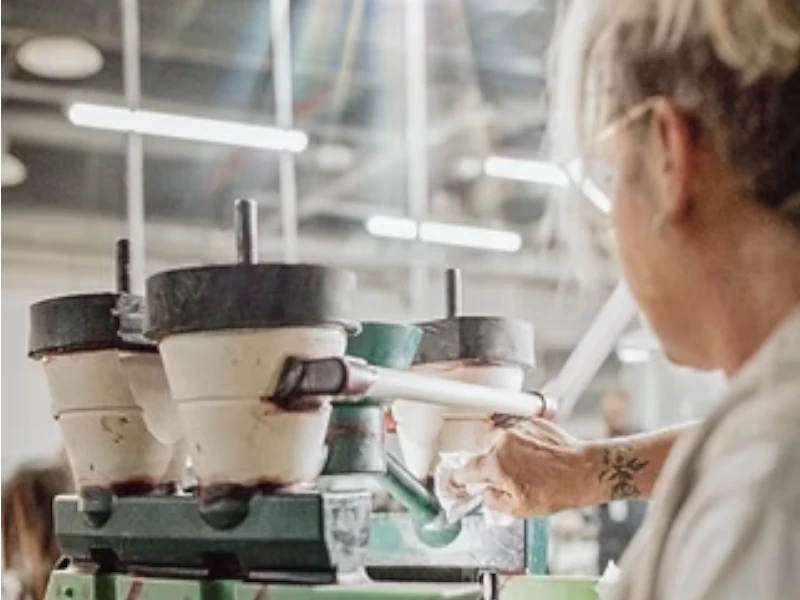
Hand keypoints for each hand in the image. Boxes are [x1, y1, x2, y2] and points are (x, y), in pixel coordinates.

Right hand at [451, 419, 593, 517]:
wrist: (584, 470)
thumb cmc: (556, 490)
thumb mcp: (519, 509)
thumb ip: (493, 500)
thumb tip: (485, 493)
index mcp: (495, 464)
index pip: (465, 469)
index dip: (459, 478)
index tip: (457, 480)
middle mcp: (501, 441)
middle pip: (482, 453)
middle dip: (489, 465)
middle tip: (506, 478)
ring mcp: (516, 429)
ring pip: (498, 440)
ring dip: (504, 452)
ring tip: (525, 466)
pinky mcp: (529, 422)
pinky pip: (514, 432)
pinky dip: (519, 442)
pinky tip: (534, 456)